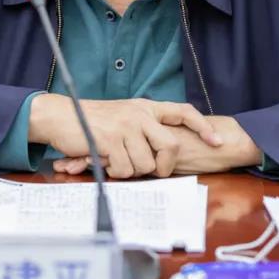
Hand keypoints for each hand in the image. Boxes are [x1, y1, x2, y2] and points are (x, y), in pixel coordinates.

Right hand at [30, 94, 222, 178]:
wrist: (61, 116)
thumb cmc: (93, 121)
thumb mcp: (124, 116)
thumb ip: (144, 128)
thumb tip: (166, 152)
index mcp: (146, 107)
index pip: (183, 111)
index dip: (202, 126)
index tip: (217, 141)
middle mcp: (139, 114)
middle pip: (171, 145)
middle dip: (164, 165)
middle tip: (154, 170)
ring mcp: (125, 126)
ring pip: (146, 164)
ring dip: (132, 170)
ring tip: (116, 160)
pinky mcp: (110, 140)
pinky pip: (125, 169)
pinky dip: (116, 172)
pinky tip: (105, 161)